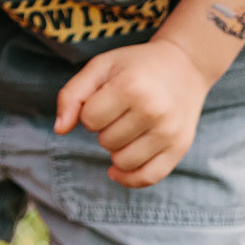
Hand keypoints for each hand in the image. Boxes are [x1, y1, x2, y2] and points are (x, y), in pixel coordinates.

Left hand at [53, 38, 207, 185]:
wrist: (184, 65)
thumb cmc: (135, 66)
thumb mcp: (100, 67)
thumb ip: (72, 95)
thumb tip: (60, 130)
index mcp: (131, 86)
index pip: (89, 120)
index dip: (89, 111)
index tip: (103, 99)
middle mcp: (154, 111)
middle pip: (106, 142)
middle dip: (104, 129)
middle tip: (120, 111)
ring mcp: (169, 132)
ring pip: (123, 162)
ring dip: (116, 150)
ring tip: (126, 128)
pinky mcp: (180, 147)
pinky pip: (148, 177)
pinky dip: (129, 178)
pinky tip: (119, 168)